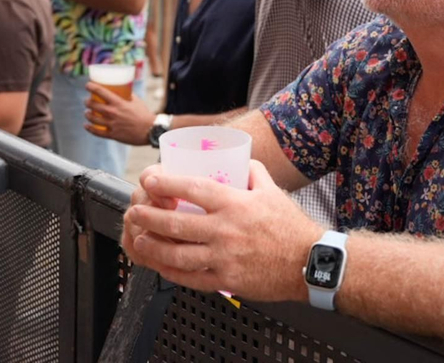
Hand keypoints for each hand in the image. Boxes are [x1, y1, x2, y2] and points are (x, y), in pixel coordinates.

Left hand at [84, 83, 154, 143]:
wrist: (149, 130)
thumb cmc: (144, 114)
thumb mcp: (136, 101)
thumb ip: (128, 95)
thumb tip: (122, 90)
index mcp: (119, 103)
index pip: (101, 92)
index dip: (91, 87)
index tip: (87, 85)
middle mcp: (113, 113)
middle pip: (94, 105)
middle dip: (87, 102)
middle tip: (87, 100)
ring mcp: (112, 124)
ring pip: (93, 118)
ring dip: (87, 114)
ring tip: (87, 112)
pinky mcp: (113, 134)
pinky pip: (97, 132)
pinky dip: (89, 128)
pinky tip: (86, 125)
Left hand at [121, 161, 320, 301]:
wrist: (309, 262)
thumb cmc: (290, 226)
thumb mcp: (271, 190)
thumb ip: (251, 172)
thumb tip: (236, 161)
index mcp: (235, 204)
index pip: (193, 189)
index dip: (167, 183)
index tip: (149, 180)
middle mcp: (226, 231)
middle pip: (177, 224)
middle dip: (149, 217)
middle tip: (135, 211)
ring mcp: (224, 258)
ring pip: (178, 255)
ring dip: (154, 247)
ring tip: (140, 239)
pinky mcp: (226, 281)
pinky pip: (192, 279)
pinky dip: (172, 272)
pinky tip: (161, 265)